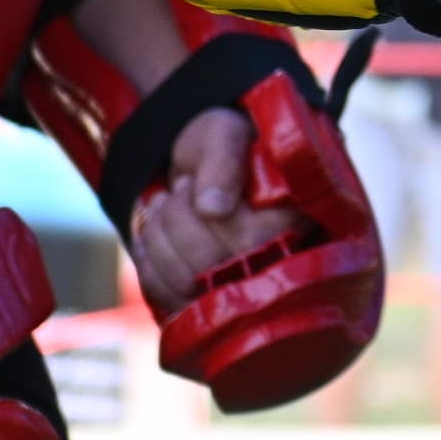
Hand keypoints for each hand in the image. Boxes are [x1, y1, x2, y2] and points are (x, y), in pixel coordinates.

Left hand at [127, 107, 301, 311]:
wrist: (202, 166)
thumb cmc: (220, 147)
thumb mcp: (222, 135)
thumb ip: (222, 161)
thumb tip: (212, 208)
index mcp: (292, 222)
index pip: (244, 241)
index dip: (198, 212)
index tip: (188, 182)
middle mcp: (275, 265)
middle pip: (209, 267)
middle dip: (173, 221)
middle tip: (172, 191)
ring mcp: (241, 290)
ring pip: (184, 287)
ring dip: (157, 238)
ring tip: (161, 207)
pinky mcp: (208, 304)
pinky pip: (168, 300)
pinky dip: (148, 263)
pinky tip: (151, 234)